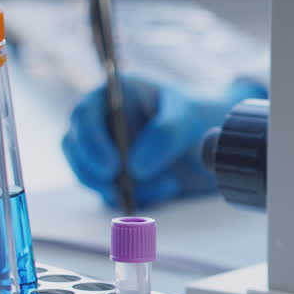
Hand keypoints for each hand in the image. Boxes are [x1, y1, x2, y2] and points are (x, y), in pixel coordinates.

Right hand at [61, 76, 266, 207]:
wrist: (217, 140)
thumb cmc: (201, 115)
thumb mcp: (189, 116)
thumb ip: (166, 134)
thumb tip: (136, 167)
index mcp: (113, 95)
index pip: (83, 115)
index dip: (90, 142)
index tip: (113, 166)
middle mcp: (103, 123)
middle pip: (76, 150)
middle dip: (97, 173)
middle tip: (127, 187)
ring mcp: (106, 151)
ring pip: (92, 176)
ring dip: (122, 189)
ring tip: (168, 185)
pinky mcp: (117, 176)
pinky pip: (112, 193)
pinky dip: (135, 197)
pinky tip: (169, 188)